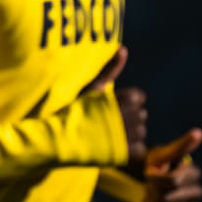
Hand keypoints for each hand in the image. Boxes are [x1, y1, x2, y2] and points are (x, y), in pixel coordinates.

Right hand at [82, 47, 147, 168]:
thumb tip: (124, 48)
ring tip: (108, 133)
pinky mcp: (126, 152)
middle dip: (128, 117)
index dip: (126, 101)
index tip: (109, 105)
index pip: (139, 97)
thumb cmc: (74, 109)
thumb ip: (111, 69)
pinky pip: (140, 149)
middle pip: (141, 114)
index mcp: (125, 99)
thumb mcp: (92, 86)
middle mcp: (131, 117)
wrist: (60, 138)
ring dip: (129, 133)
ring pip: (141, 132)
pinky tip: (114, 146)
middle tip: (105, 120)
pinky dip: (130, 149)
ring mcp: (129, 136)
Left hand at [144, 129, 201, 201]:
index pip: (172, 181)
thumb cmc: (155, 166)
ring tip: (151, 193)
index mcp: (193, 173)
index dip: (155, 178)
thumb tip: (199, 132)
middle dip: (152, 189)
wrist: (146, 185)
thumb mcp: (162, 155)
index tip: (149, 173)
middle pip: (167, 195)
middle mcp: (197, 191)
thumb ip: (180, 146)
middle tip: (149, 184)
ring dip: (151, 201)